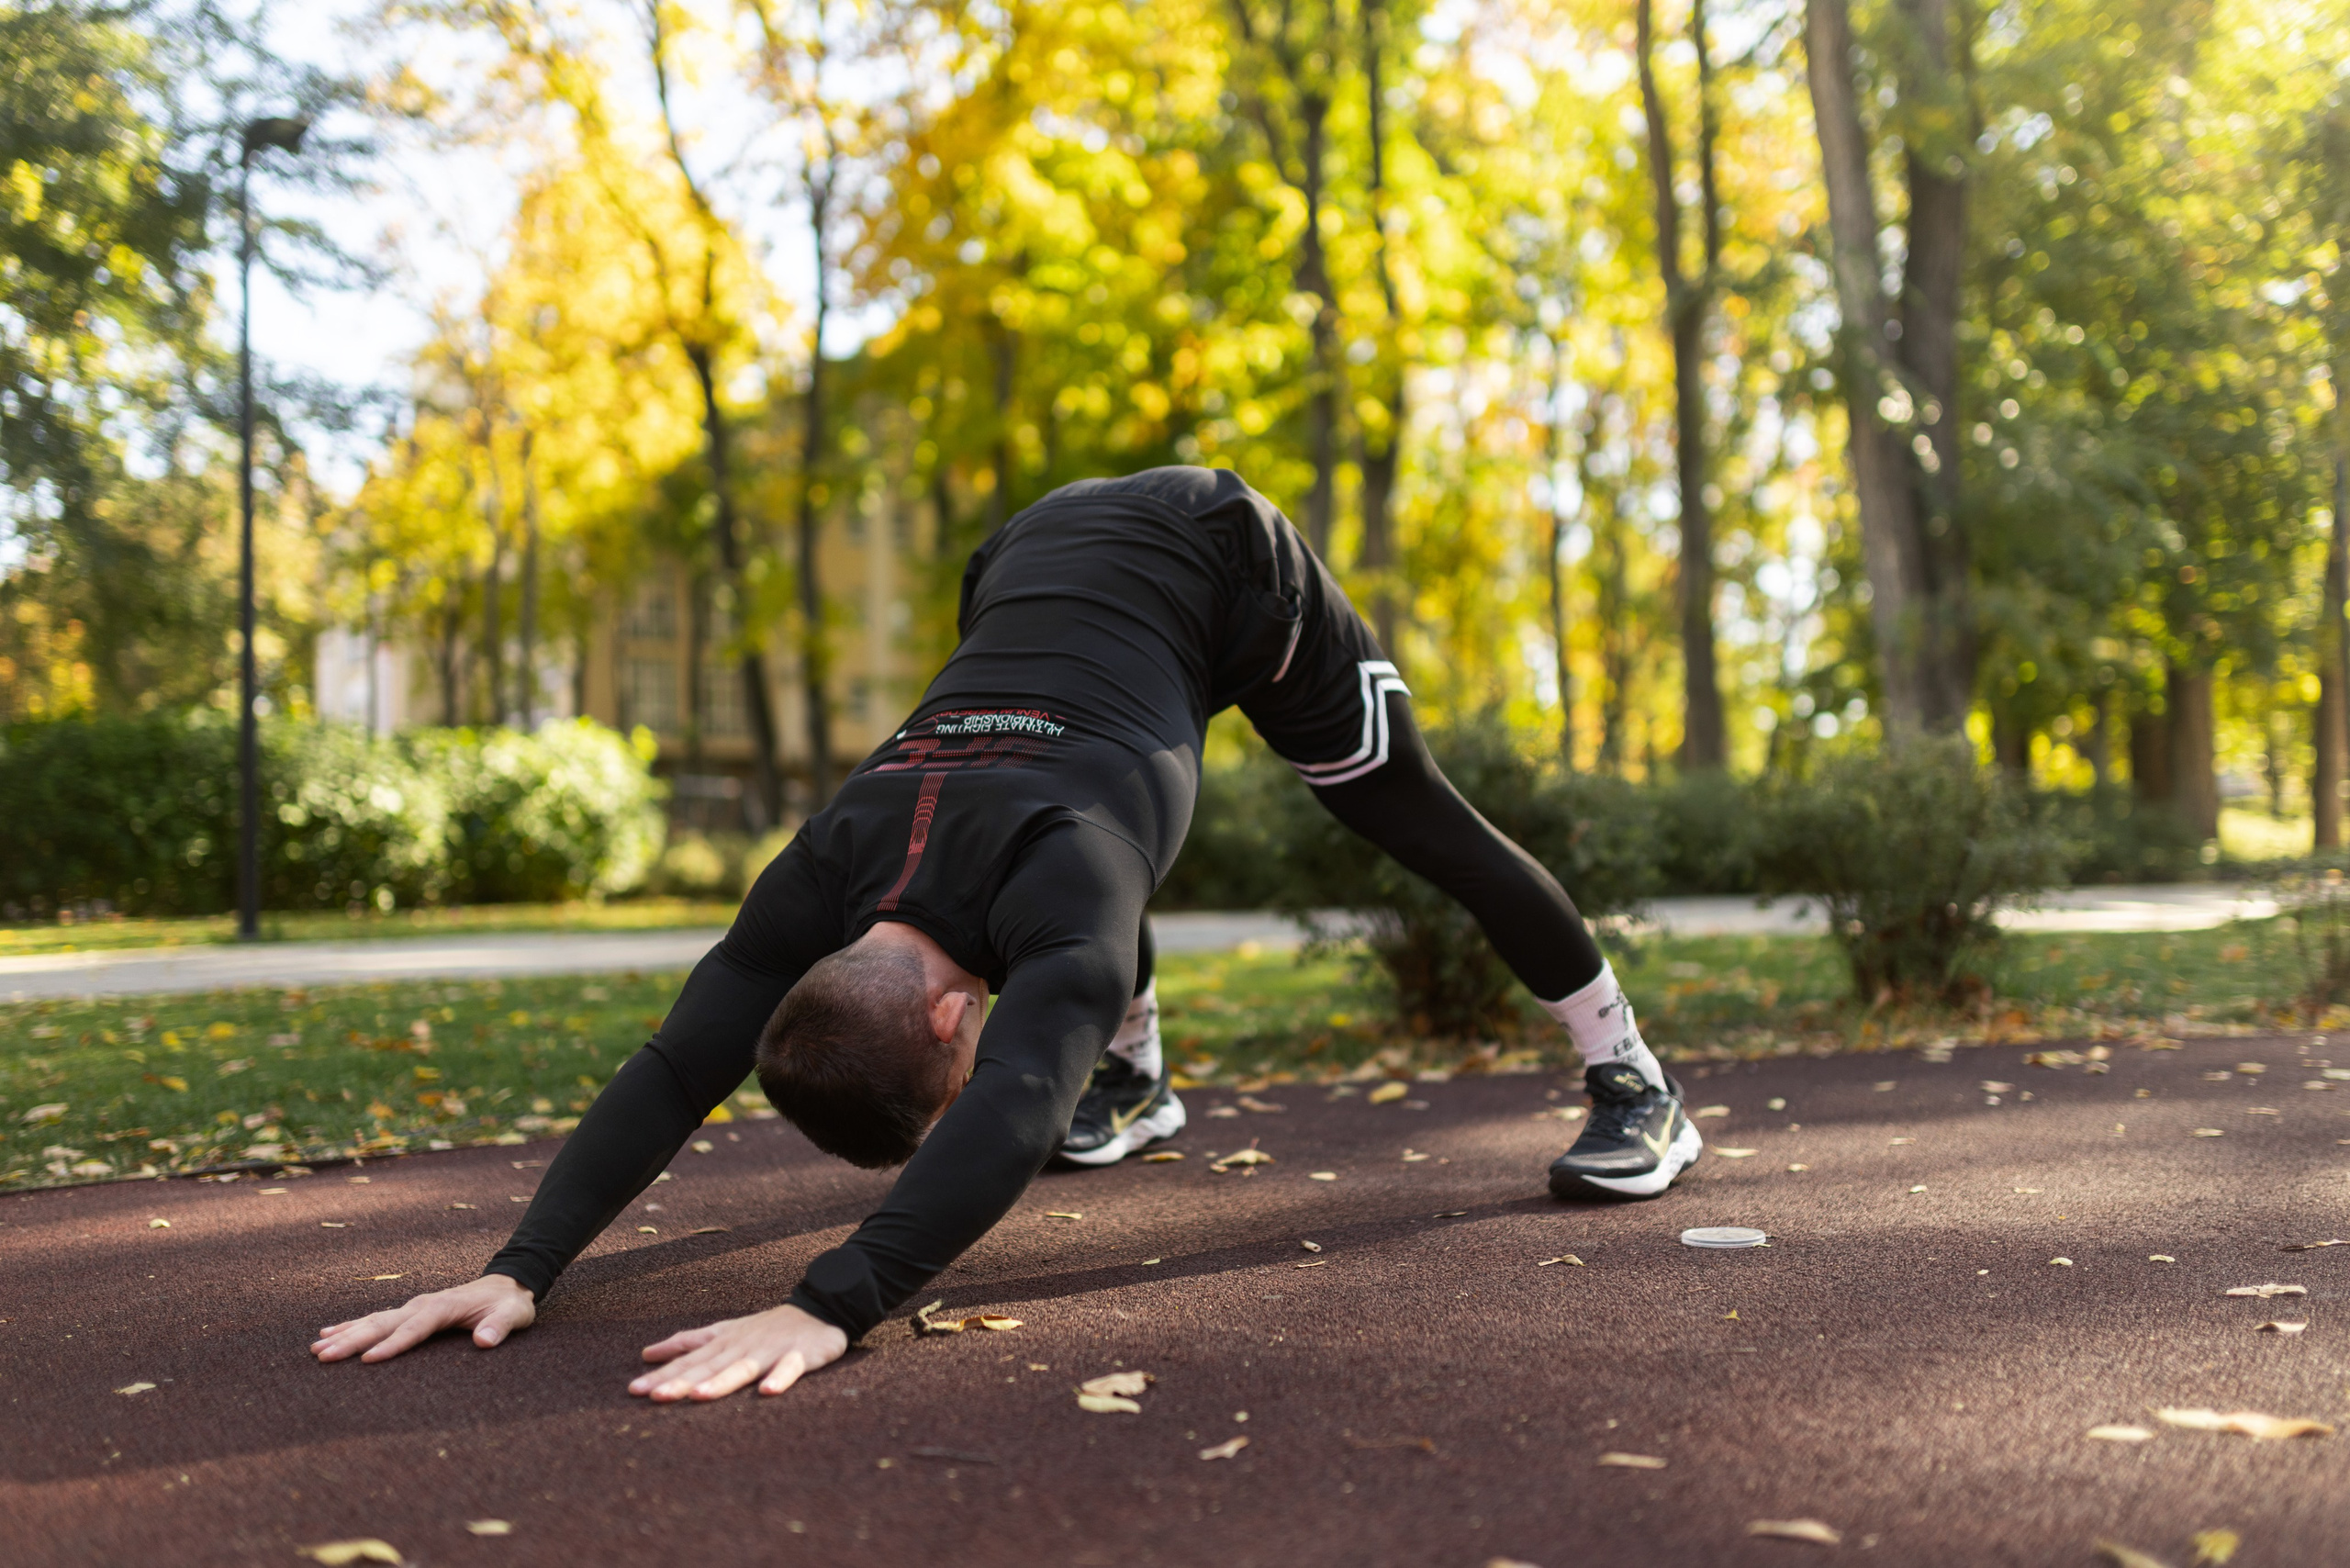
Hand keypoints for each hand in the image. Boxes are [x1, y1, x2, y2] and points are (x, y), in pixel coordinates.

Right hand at [311, 1273, 536, 1363]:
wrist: (508, 1284)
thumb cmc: (509, 1305)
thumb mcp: (514, 1315)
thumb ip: (500, 1327)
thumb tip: (484, 1341)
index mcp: (443, 1307)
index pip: (414, 1329)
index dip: (392, 1345)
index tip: (368, 1360)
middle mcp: (422, 1304)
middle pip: (382, 1324)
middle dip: (353, 1340)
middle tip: (323, 1356)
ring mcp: (413, 1306)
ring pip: (373, 1320)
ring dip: (345, 1333)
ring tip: (316, 1348)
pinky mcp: (410, 1312)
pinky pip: (376, 1319)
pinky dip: (351, 1326)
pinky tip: (329, 1333)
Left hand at [630, 1302, 847, 1401]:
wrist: (819, 1307)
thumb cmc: (766, 1327)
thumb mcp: (724, 1331)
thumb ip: (688, 1343)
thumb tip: (646, 1354)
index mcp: (724, 1343)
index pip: (689, 1361)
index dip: (663, 1375)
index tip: (634, 1390)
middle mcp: (743, 1347)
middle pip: (709, 1367)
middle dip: (682, 1382)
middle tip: (655, 1396)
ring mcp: (770, 1351)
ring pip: (743, 1368)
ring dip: (721, 1381)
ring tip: (699, 1396)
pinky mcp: (800, 1355)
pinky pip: (789, 1368)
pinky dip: (780, 1378)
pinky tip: (767, 1391)